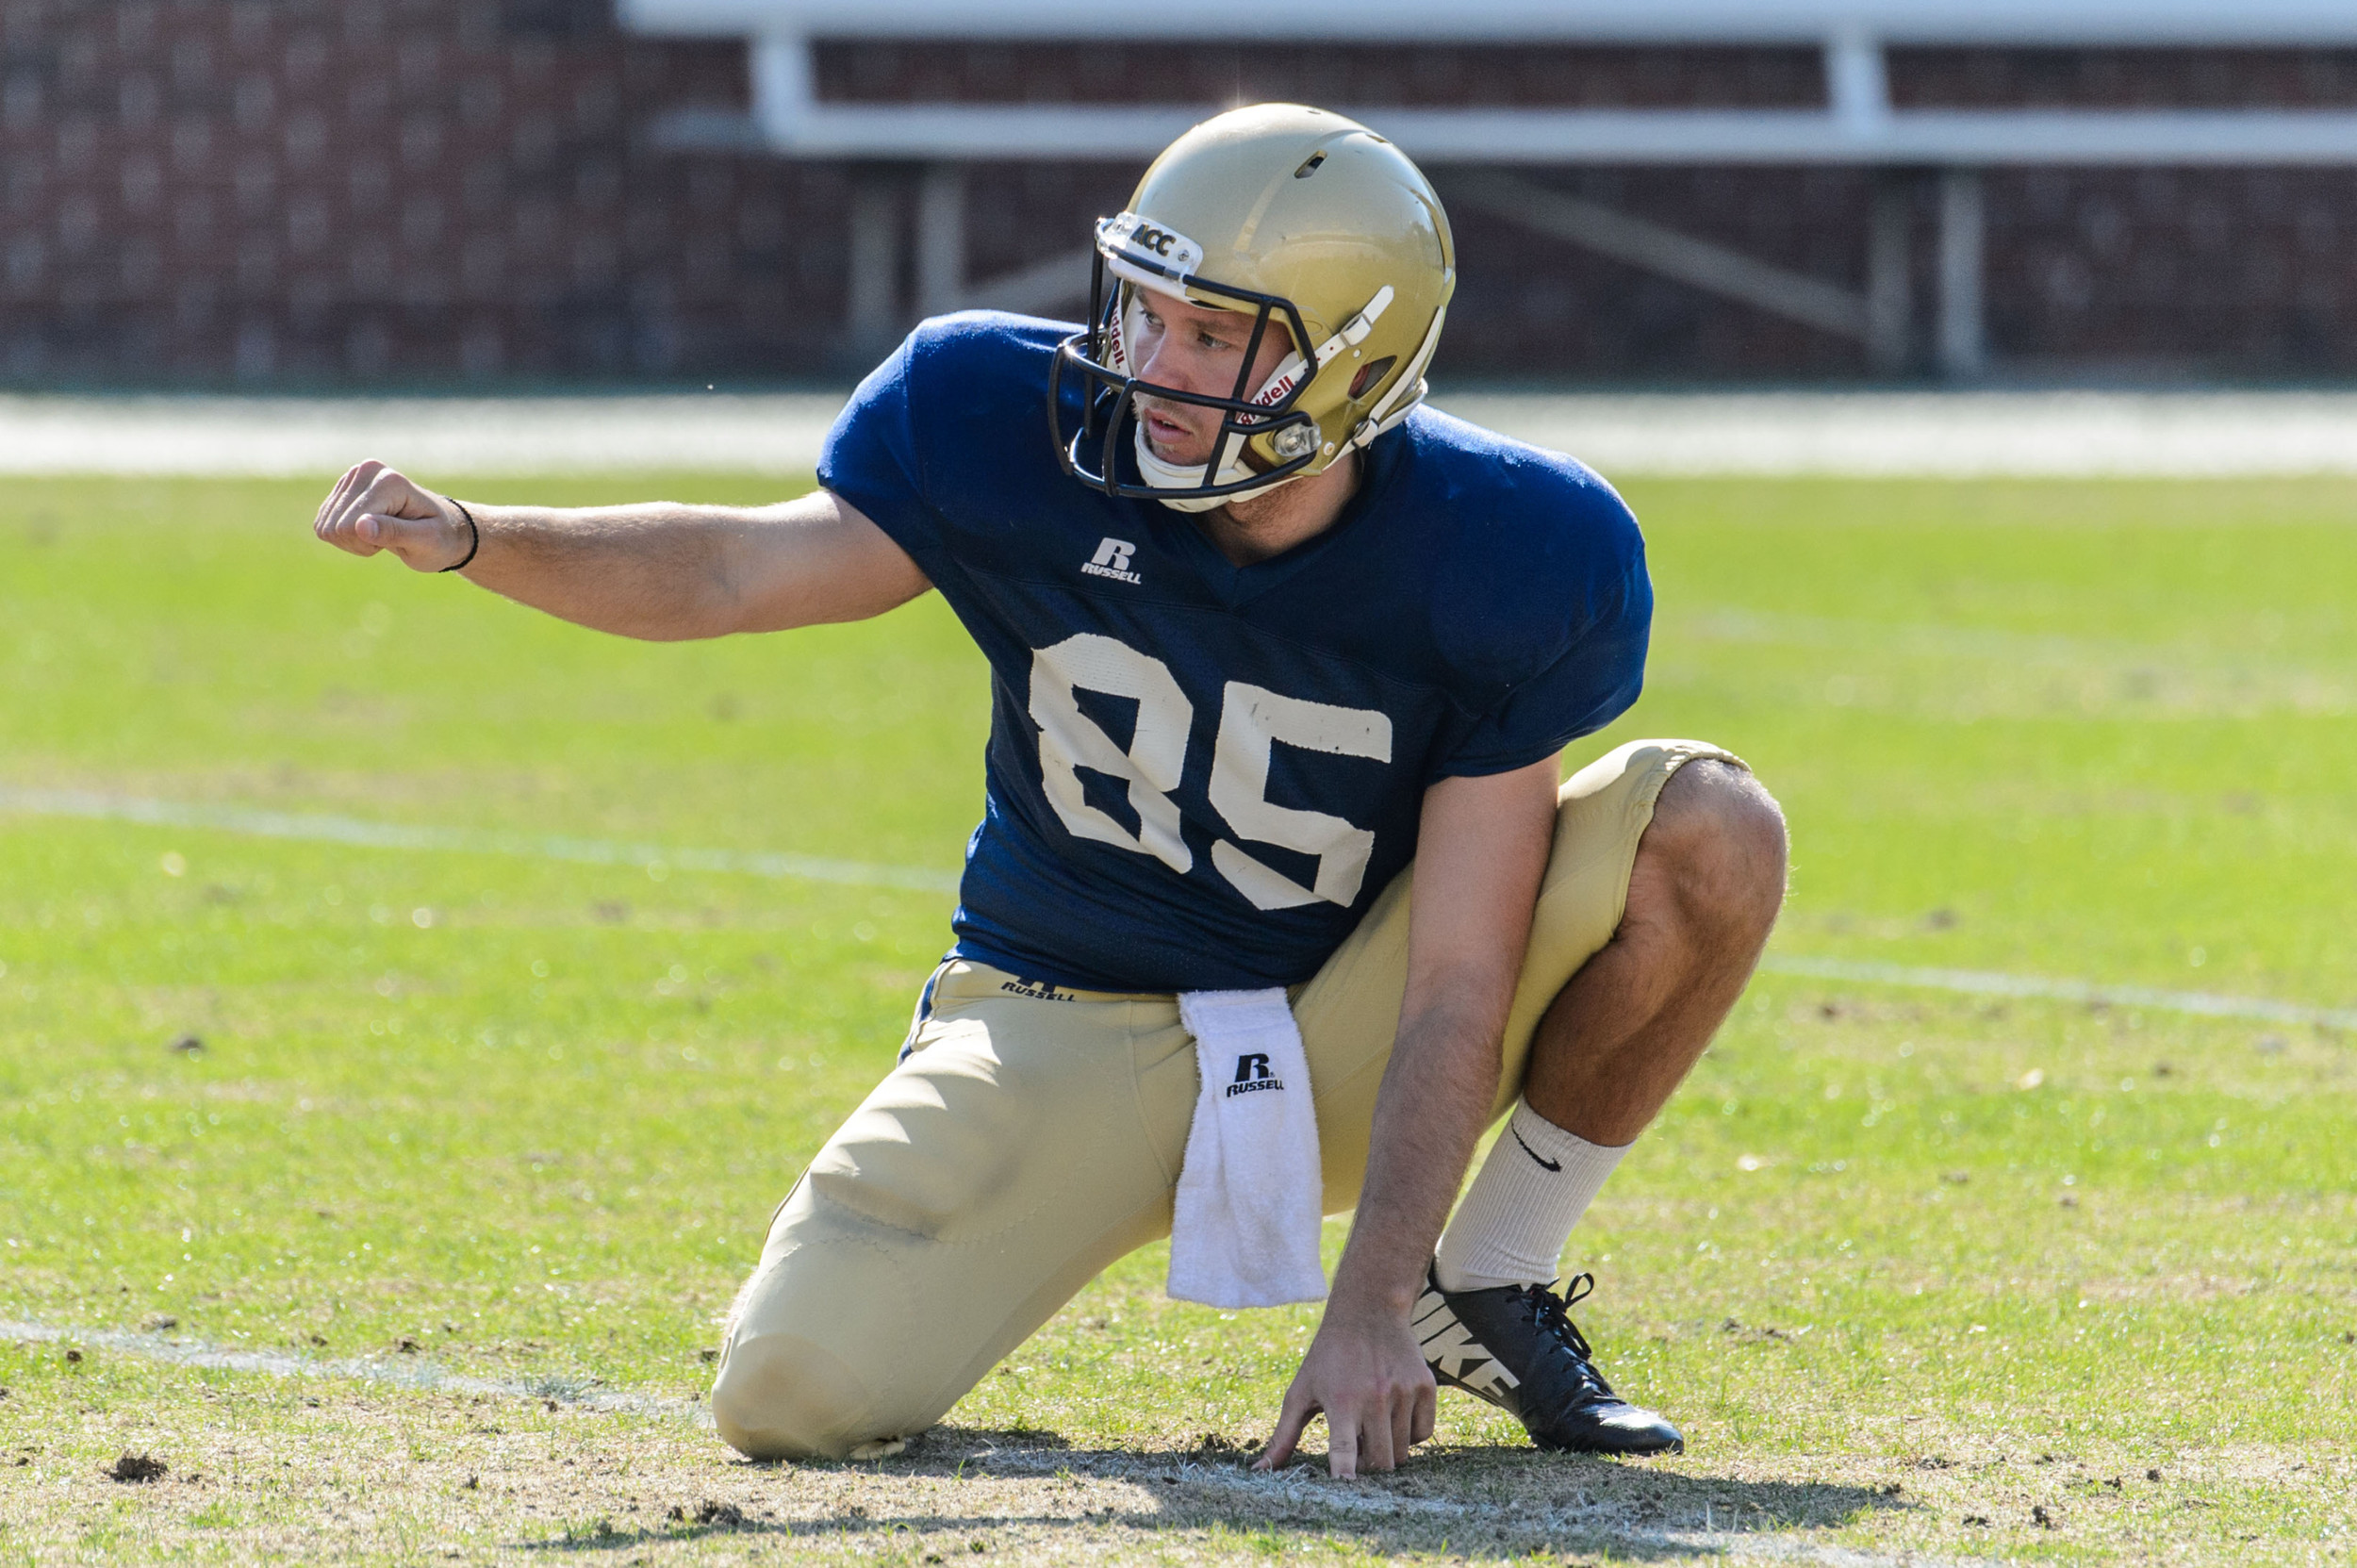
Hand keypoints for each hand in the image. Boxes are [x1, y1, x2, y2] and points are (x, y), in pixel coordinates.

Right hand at [313, 459, 471, 571]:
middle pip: (334, 526)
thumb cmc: (440, 538)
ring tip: (383, 534)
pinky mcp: (342, 489)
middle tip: (392, 537)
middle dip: (360, 543)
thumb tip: (360, 526)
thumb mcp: (425, 542)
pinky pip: (323, 524)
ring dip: (352, 541)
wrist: (443, 529)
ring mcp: (351, 477)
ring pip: (325, 526)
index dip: (369, 543)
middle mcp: (366, 471)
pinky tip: (370, 531)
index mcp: (388, 481)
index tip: (400, 537)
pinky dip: (345, 537)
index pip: (349, 526)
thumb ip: (394, 533)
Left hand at [1255, 1291, 1434, 1477]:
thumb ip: (1283, 1435)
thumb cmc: (1328, 1356)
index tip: (1345, 1491)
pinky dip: (1409, 1435)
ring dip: (1387, 1449)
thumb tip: (1260, 1470)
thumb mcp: (1301, 1390)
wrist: (1368, 1311)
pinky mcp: (1426, 1386)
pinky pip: (1423, 1433)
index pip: (1344, 1448)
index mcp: (1341, 1401)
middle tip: (1357, 1446)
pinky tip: (1394, 1415)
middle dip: (1368, 1466)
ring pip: (1402, 1452)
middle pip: (1380, 1462)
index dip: (1345, 1473)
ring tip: (1372, 1425)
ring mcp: (1404, 1392)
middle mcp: (1376, 1397)